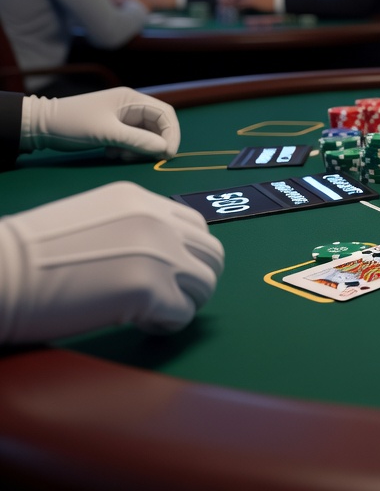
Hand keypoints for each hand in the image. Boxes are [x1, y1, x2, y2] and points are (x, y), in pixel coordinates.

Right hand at [0, 182, 223, 343]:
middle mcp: (158, 221)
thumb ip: (134, 228)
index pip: (196, 225)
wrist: (1, 272)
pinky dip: (166, 324)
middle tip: (169, 297)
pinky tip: (139, 323)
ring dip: (184, 302)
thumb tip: (164, 255)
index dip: (188, 253)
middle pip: (213, 254)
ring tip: (151, 312)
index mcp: (141, 200)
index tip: (169, 271)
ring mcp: (159, 254)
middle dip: (196, 279)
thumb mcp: (94, 220)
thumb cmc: (33, 254)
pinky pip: (183, 314)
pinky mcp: (150, 289)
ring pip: (205, 285)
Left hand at [22, 87, 179, 158]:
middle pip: (157, 125)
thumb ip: (138, 140)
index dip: (171, 134)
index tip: (167, 153)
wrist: (40, 126)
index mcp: (131, 99)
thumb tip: (164, 149)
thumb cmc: (73, 123)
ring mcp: (122, 116)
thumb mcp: (107, 133)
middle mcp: (130, 105)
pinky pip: (132, 139)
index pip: (165, 114)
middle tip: (144, 159)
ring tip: (121, 156)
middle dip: (154, 143)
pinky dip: (128, 149)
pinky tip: (111, 153)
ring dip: (139, 148)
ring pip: (145, 135)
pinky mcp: (113, 127)